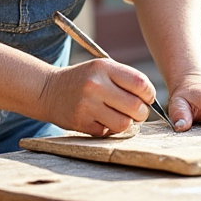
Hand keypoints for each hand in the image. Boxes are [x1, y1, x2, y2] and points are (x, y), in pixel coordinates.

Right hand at [39, 59, 154, 136]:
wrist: (49, 90)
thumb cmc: (84, 80)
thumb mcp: (102, 69)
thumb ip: (126, 80)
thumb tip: (151, 101)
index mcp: (104, 67)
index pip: (141, 83)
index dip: (149, 94)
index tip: (146, 98)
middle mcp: (96, 85)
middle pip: (135, 107)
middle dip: (142, 113)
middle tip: (137, 112)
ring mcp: (87, 105)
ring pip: (124, 123)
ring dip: (127, 123)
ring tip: (121, 117)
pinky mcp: (81, 122)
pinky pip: (108, 132)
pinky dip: (109, 129)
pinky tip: (102, 120)